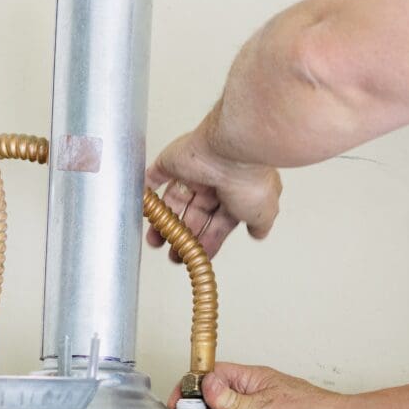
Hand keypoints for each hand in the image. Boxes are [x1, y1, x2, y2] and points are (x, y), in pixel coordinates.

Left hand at [145, 127, 281, 258]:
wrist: (232, 151)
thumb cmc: (250, 179)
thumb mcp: (264, 213)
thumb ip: (259, 224)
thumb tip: (258, 232)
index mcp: (236, 195)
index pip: (218, 224)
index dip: (207, 243)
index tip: (197, 257)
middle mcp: (215, 184)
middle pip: (194, 215)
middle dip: (184, 237)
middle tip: (174, 254)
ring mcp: (193, 172)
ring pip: (174, 201)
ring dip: (164, 223)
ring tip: (156, 241)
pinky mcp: (172, 162)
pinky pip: (154, 178)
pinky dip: (147, 193)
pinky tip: (144, 207)